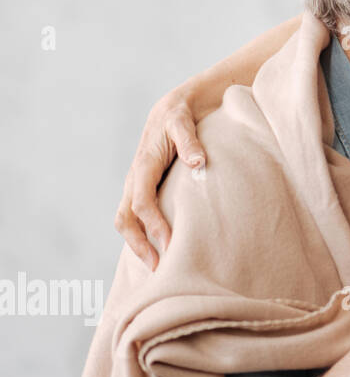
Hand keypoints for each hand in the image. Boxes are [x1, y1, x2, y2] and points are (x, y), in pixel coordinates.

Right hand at [114, 87, 206, 269]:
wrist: (172, 109)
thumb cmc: (180, 116)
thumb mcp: (184, 122)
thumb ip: (189, 141)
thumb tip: (197, 162)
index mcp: (143, 166)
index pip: (143, 203)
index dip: (154, 225)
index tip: (171, 245)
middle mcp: (135, 178)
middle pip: (126, 219)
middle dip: (138, 245)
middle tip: (158, 268)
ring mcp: (136, 185)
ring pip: (127, 221)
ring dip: (137, 244)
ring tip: (157, 266)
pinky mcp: (144, 188)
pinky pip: (136, 216)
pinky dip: (142, 234)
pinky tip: (157, 249)